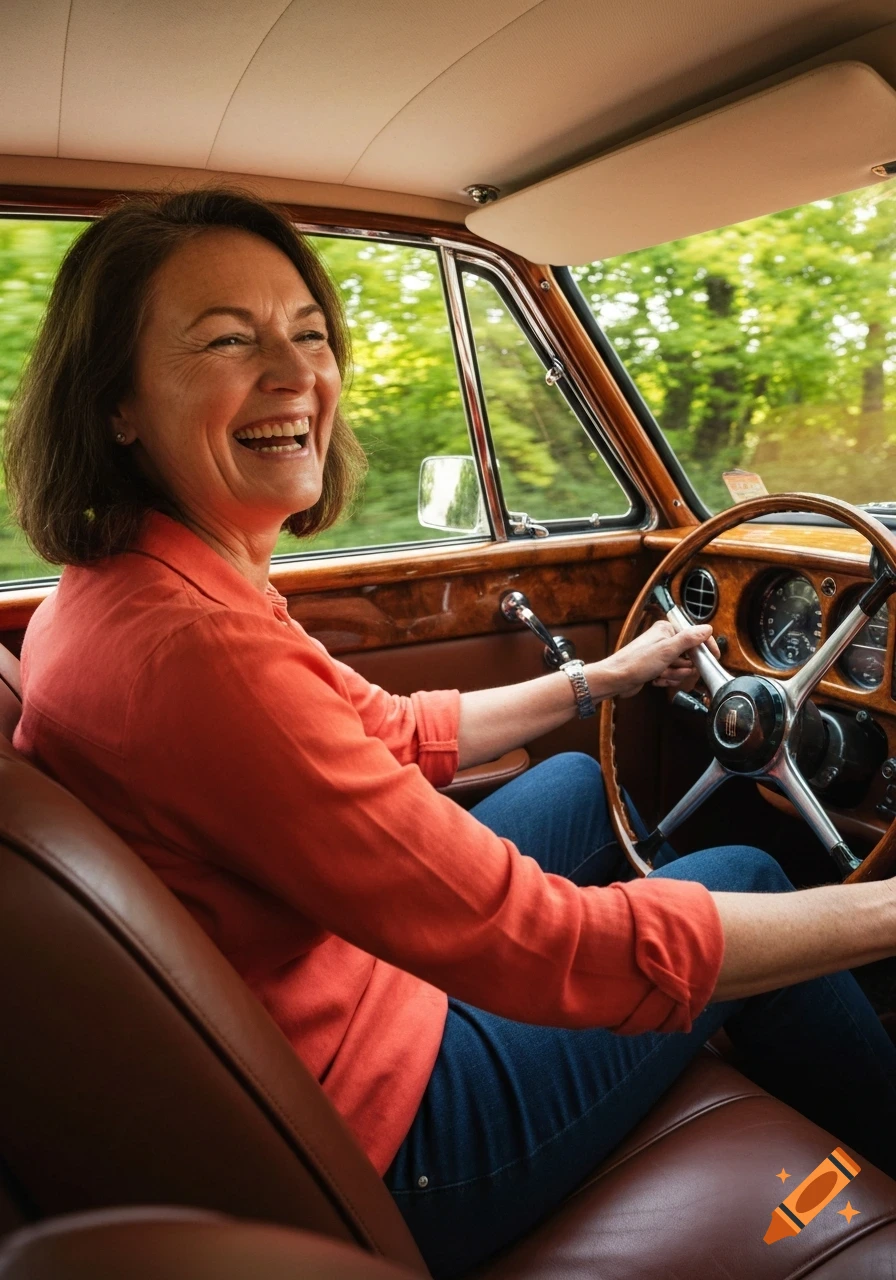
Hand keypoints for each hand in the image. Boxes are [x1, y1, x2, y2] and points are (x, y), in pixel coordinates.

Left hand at [594, 620, 719, 699]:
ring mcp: (661, 654)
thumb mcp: (667, 650)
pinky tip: (656, 679)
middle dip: (683, 666)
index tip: (713, 658)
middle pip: (690, 655)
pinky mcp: (657, 667)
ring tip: (661, 674)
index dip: (705, 648)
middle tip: (672, 667)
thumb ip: (689, 639)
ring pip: (682, 667)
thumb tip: (707, 629)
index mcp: (667, 629)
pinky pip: (672, 674)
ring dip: (674, 674)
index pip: (696, 636)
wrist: (616, 679)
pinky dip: (667, 679)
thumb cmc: (635, 663)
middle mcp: (664, 639)